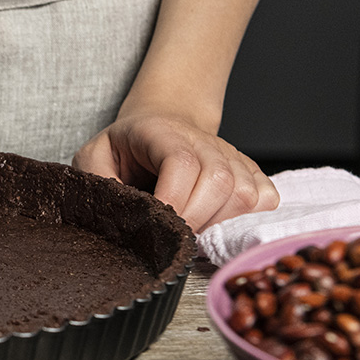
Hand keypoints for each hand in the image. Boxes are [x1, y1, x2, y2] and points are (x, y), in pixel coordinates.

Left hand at [73, 112, 278, 231]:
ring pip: (245, 193)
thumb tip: (114, 214)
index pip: (181, 163)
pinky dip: (246, 218)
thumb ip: (97, 182)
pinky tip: (218, 222)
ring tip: (192, 230)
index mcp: (161, 133)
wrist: (160, 124)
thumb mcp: (94, 157)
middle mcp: (203, 141)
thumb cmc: (125, 147)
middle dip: (195, 220)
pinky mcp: (249, 170)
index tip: (158, 224)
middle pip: (219, 181)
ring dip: (219, 223)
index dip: (173, 200)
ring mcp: (230, 155)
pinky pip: (265, 197)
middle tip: (174, 236)